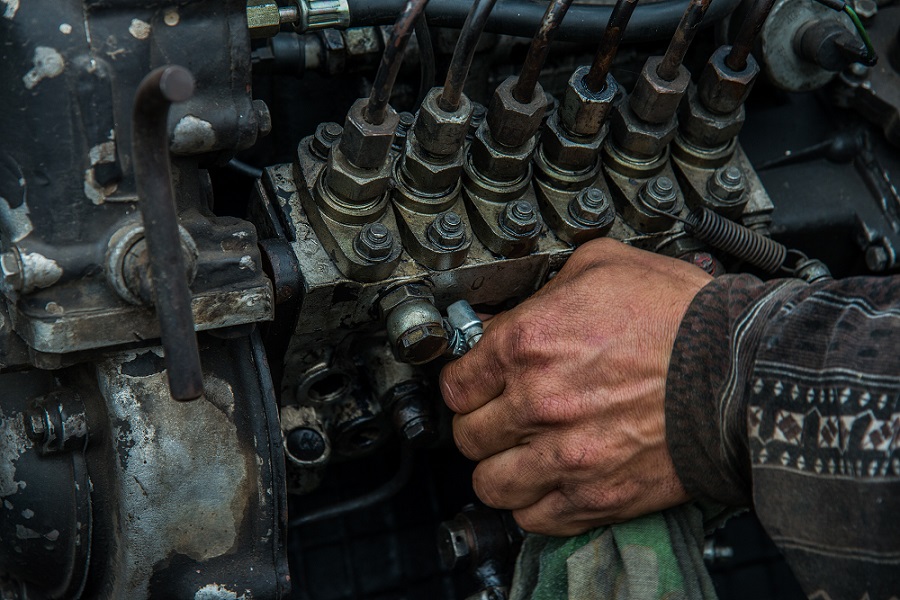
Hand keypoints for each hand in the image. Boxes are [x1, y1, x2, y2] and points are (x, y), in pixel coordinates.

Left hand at [440, 238, 712, 535]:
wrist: (743, 372)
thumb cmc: (682, 318)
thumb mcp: (604, 264)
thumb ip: (548, 287)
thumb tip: (523, 307)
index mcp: (527, 344)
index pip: (456, 383)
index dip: (465, 384)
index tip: (476, 386)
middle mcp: (534, 402)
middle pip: (467, 435)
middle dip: (480, 425)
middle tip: (500, 419)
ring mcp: (563, 455)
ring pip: (490, 483)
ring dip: (500, 470)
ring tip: (519, 457)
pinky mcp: (595, 496)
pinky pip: (534, 518)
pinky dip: (534, 504)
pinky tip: (549, 482)